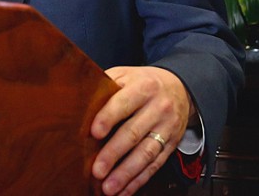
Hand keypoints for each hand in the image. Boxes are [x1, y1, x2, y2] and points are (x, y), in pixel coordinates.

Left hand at [90, 65, 195, 195]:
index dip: (108, 117)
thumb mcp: (126, 75)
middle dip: (114, 153)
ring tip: (109, 187)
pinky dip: (139, 180)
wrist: (179, 88)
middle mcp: (157, 108)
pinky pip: (155, 165)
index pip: (124, 102)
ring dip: (126, 173)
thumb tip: (79, 102)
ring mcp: (166, 128)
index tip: (94, 132)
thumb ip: (106, 85)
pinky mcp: (171, 144)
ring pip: (146, 153)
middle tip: (97, 170)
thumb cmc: (144, 83)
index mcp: (143, 87)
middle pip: (134, 132)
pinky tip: (125, 190)